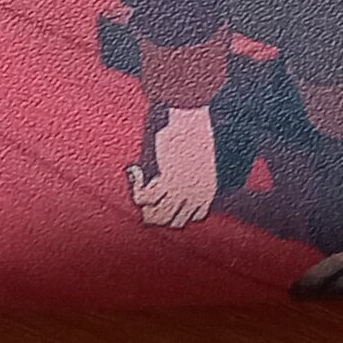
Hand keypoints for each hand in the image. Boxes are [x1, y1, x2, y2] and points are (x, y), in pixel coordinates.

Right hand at [126, 105, 220, 228]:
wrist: (192, 119)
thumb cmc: (193, 132)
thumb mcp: (198, 160)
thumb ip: (191, 175)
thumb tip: (174, 178)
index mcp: (208, 191)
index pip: (194, 217)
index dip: (176, 210)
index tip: (165, 193)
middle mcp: (196, 195)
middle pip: (173, 223)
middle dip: (156, 213)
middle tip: (147, 193)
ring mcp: (182, 190)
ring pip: (156, 217)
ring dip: (143, 204)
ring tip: (139, 184)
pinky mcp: (168, 181)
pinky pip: (144, 197)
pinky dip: (135, 184)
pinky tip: (134, 169)